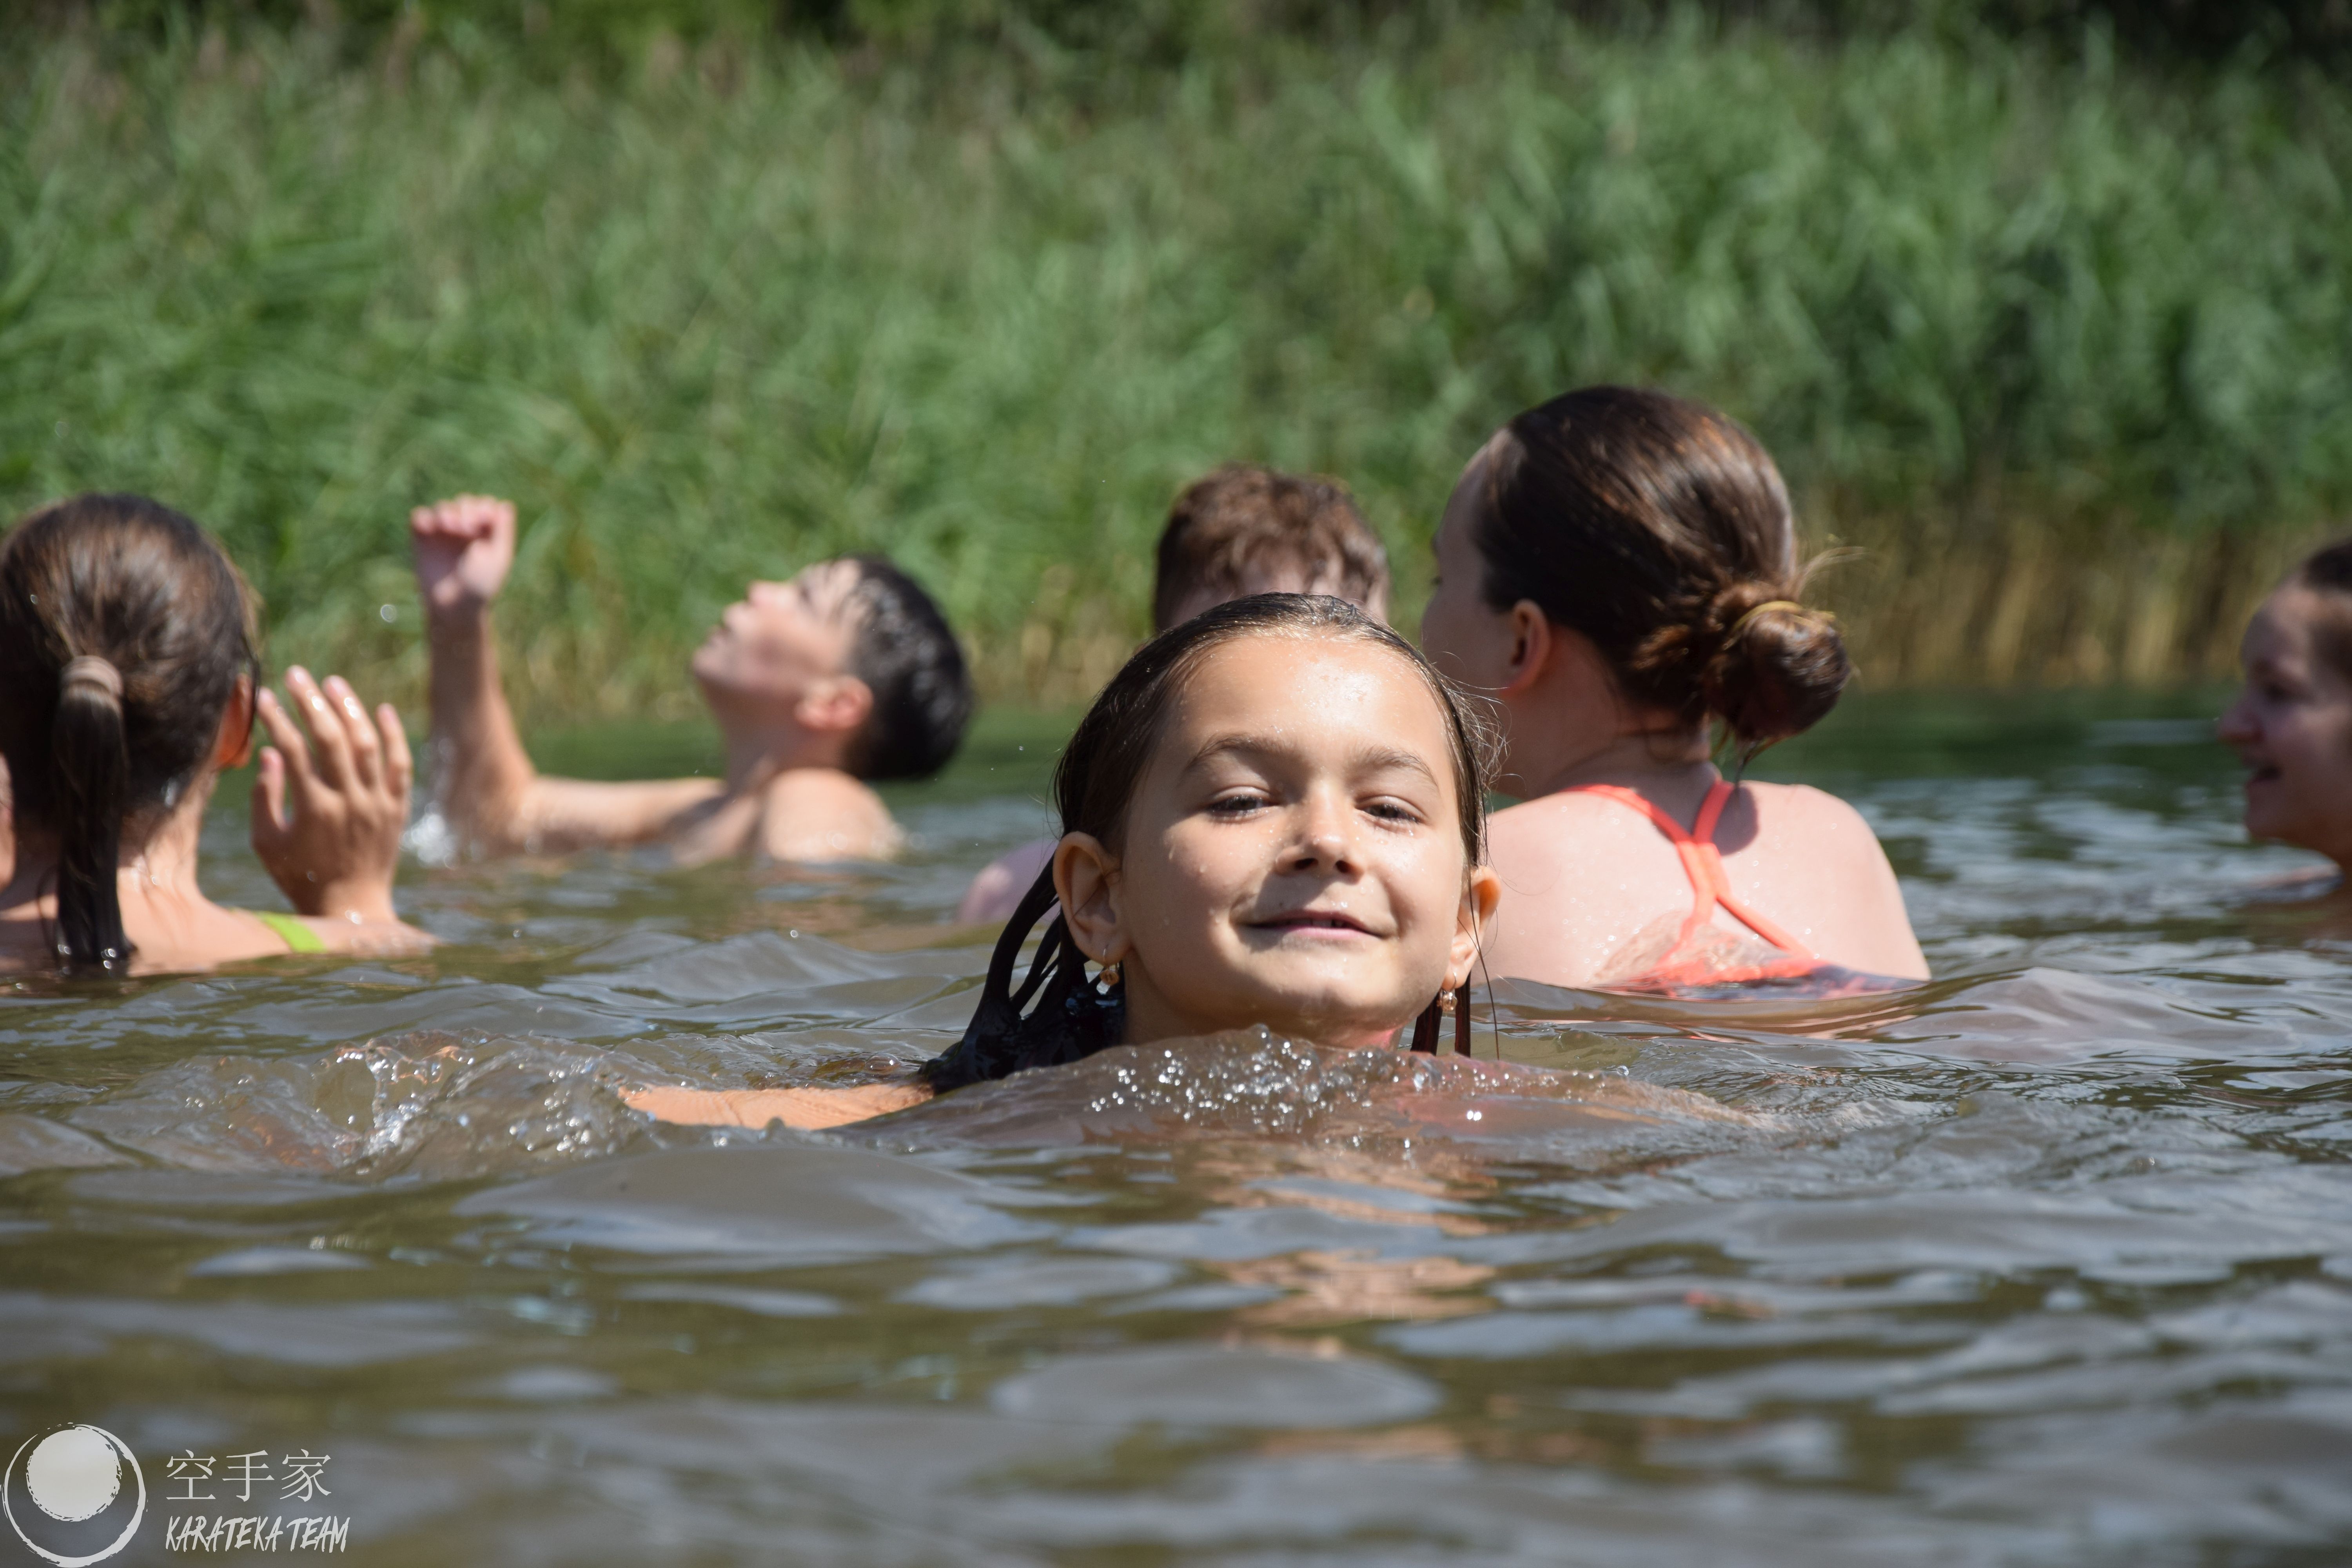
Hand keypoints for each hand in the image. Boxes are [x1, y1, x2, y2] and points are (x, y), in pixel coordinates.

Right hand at [250, 668, 414, 923]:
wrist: (351, 908)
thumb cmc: (300, 876)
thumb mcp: (267, 842)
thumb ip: (265, 796)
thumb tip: (270, 752)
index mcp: (313, 809)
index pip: (292, 749)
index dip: (278, 719)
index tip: (265, 696)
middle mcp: (349, 801)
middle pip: (331, 738)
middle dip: (312, 702)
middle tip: (298, 675)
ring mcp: (377, 803)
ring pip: (368, 744)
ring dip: (350, 710)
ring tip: (333, 683)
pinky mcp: (397, 808)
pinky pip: (400, 765)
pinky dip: (394, 735)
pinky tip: (382, 709)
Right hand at [410, 494, 515, 618]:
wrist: (452, 606)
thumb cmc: (480, 585)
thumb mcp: (497, 558)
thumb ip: (502, 531)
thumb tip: (504, 504)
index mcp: (486, 533)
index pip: (485, 505)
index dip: (483, 509)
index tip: (481, 524)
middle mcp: (465, 530)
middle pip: (464, 502)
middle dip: (465, 509)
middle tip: (464, 528)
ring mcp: (443, 533)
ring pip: (443, 507)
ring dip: (446, 511)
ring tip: (449, 527)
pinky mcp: (423, 538)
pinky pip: (420, 516)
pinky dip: (424, 517)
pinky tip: (429, 528)